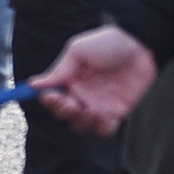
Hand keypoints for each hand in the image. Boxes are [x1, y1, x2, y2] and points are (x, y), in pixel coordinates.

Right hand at [34, 21, 157, 131]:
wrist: (140, 45)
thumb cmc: (107, 43)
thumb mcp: (78, 51)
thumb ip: (59, 71)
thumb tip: (34, 85)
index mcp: (69, 81)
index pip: (52, 97)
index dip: (49, 100)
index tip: (50, 96)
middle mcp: (81, 95)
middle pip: (65, 114)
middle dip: (64, 112)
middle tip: (71, 103)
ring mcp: (98, 105)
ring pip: (82, 125)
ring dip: (82, 121)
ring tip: (90, 110)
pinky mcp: (117, 112)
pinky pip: (105, 129)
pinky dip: (101, 128)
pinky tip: (103, 116)